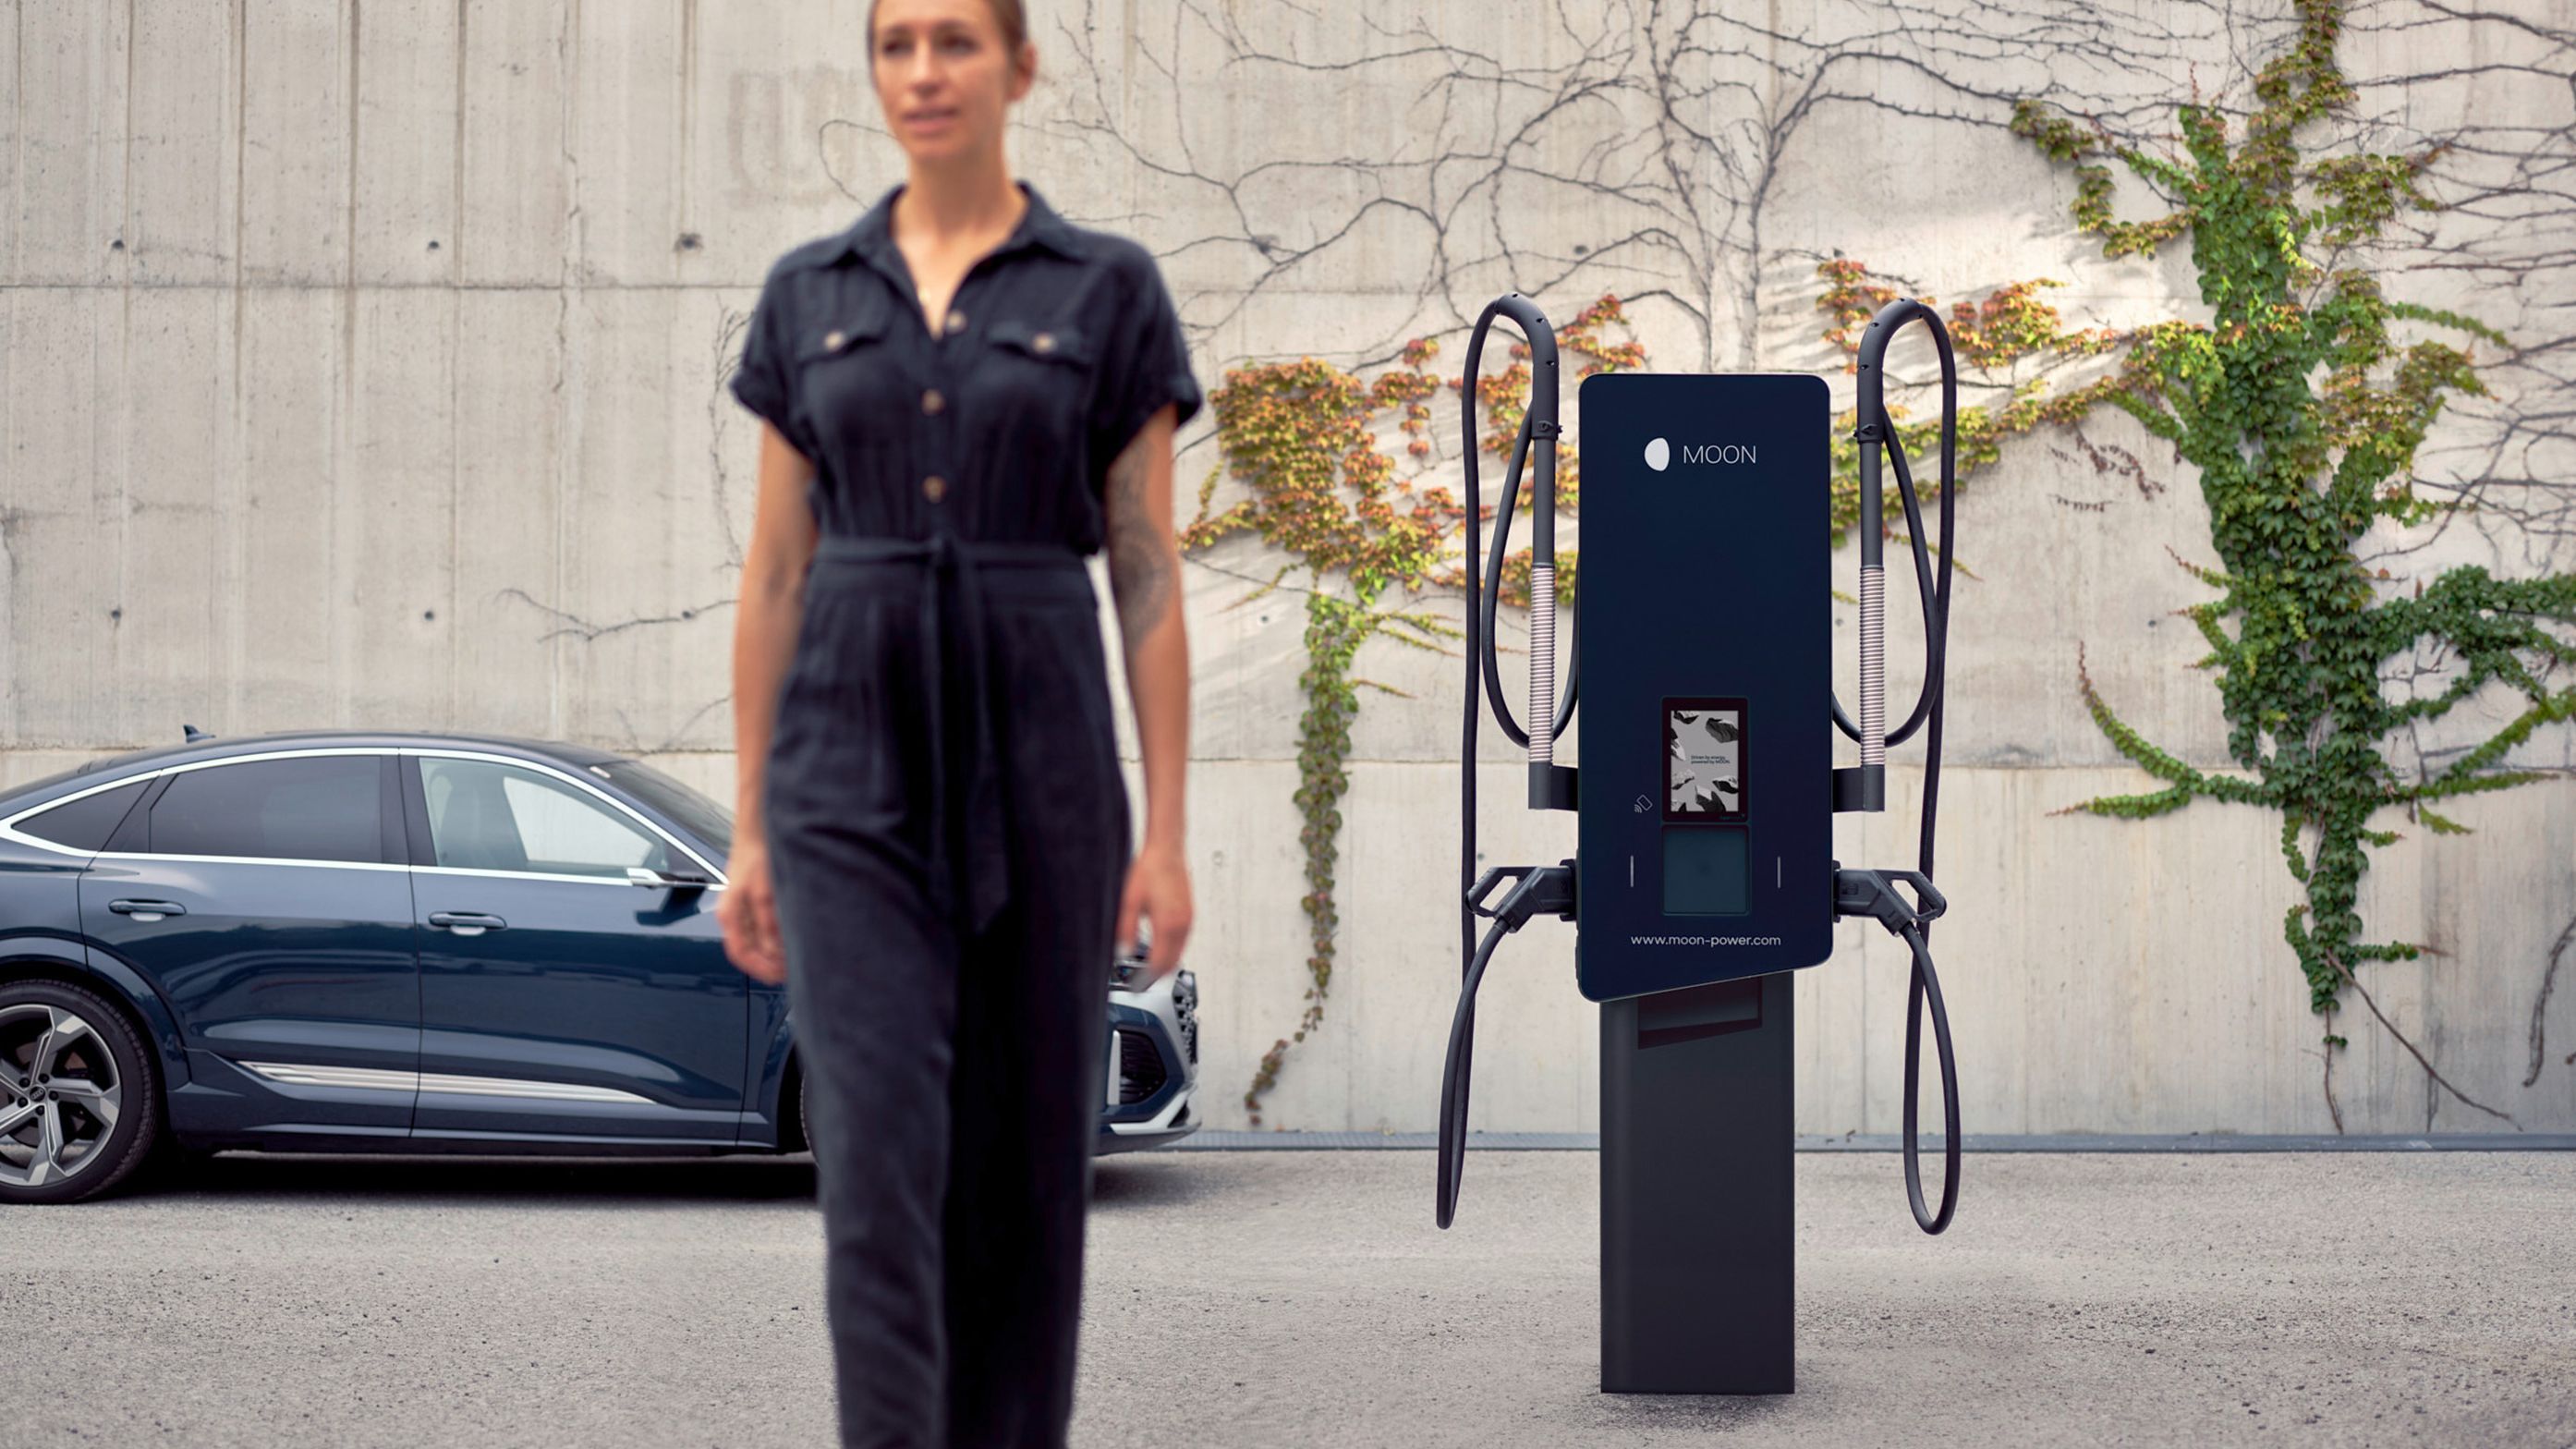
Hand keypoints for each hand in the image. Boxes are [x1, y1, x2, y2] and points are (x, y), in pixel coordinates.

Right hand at [718, 836, 787, 984]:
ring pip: (757, 941)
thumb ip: (768, 924)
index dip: (759, 969)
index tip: (779, 976)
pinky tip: (792, 938)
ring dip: (774, 952)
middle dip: (768, 964)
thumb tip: (774, 953)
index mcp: (729, 916)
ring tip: (795, 958)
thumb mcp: (765, 894)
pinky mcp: (755, 900)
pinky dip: (776, 937)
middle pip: (749, 950)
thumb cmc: (757, 855)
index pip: (740, 954)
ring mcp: (744, 908)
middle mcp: (734, 914)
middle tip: (791, 972)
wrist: (759, 830)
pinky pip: (762, 928)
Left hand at [1115, 841, 1192, 981]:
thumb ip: (1126, 930)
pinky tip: (1160, 950)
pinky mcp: (1189, 913)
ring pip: (1179, 952)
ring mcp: (1188, 919)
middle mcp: (1182, 924)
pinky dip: (1172, 951)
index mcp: (1168, 924)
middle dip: (1157, 975)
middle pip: (1172, 961)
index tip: (1137, 985)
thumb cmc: (1148, 871)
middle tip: (1141, 983)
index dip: (1148, 978)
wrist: (1166, 850)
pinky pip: (1183, 941)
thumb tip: (1123, 952)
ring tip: (1148, 970)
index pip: (1160, 963)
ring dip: (1166, 963)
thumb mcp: (1128, 902)